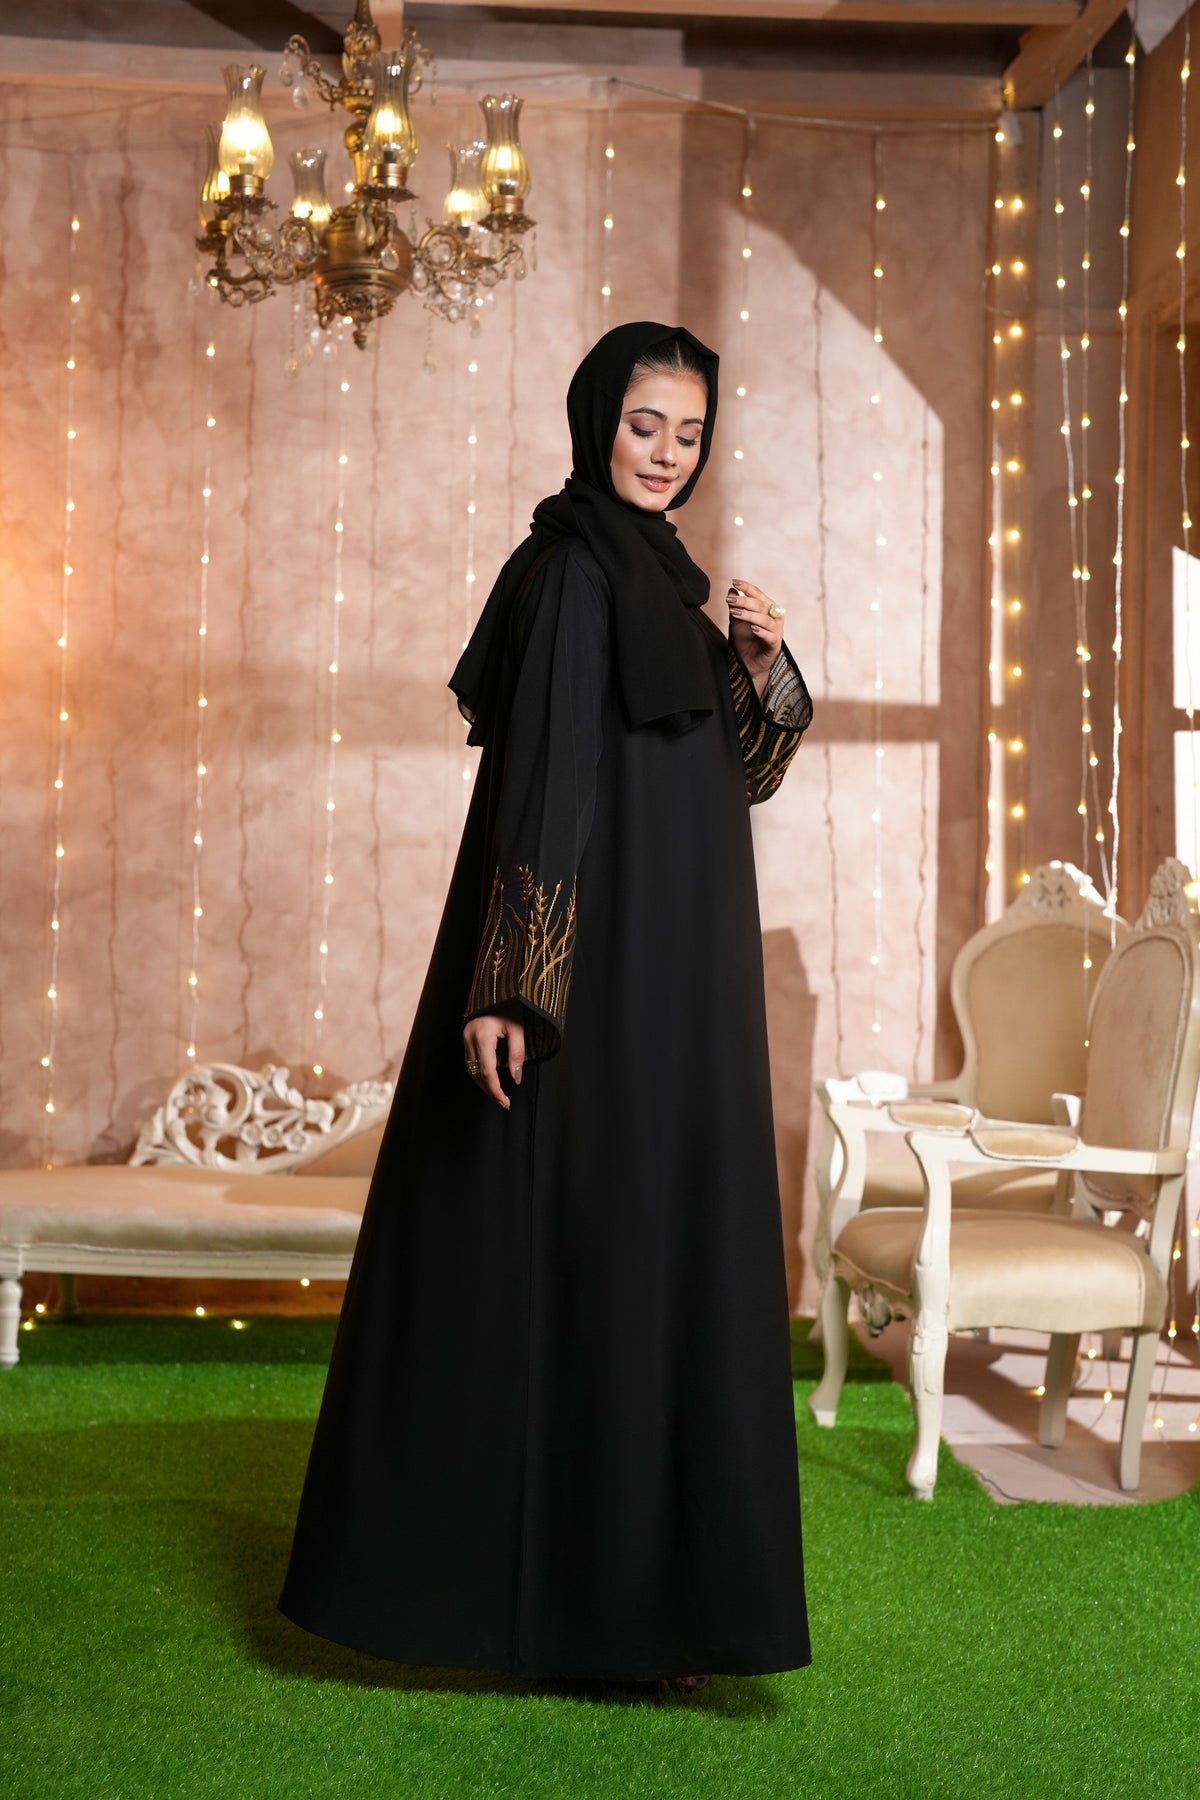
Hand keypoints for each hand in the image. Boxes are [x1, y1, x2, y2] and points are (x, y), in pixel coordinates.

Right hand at [463, 1010, 525, 1109]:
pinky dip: (479, 1073)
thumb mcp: (518, 1030)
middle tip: (503, 1102)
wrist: (500, 988)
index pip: (487, 1071)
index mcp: (482, 1036)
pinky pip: (470, 1061)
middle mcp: (469, 1037)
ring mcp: (465, 1036)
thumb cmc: (511, 1006)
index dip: (495, 1089)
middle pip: (476, 1073)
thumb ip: (517, 1054)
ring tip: (497, 1094)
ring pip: (471, 1069)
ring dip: (483, 1083)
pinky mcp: (466, 1036)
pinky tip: (490, 1079)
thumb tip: (515, 1079)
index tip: (505, 1102)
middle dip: (489, 1090)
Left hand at [725, 579, 785, 694]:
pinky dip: (762, 632)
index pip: (758, 595)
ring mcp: (776, 632)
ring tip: (735, 613)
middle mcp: (774, 618)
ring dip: (750, 615)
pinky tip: (752, 628)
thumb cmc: (744, 640)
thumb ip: (736, 607)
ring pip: (766, 620)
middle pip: (762, 606)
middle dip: (744, 601)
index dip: (747, 588)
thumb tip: (731, 590)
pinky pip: (770, 637)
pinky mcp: (775, 646)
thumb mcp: (736, 622)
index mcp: (767, 609)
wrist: (747, 663)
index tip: (734, 582)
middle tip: (729, 600)